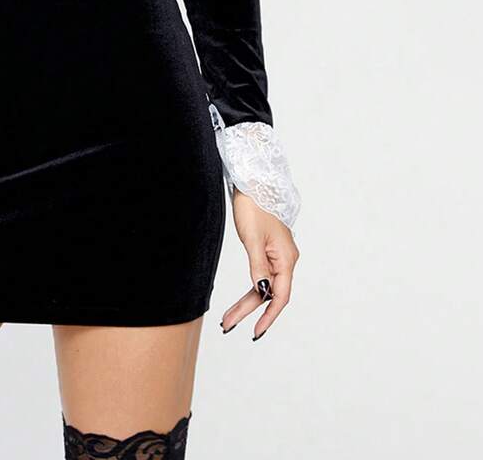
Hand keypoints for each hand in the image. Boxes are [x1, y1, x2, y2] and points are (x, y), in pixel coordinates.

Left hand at [219, 190, 298, 339]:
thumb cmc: (254, 206)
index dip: (269, 316)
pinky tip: (242, 299)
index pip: (280, 296)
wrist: (253, 181)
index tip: (256, 332)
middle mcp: (285, 259)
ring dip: (247, 302)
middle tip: (227, 325)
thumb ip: (258, 267)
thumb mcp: (252, 238)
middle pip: (269, 293)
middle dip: (248, 311)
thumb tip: (262, 292)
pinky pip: (262, 274)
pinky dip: (251, 287)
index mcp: (286, 259)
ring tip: (228, 318)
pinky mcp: (268, 249)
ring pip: (263, 285)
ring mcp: (278, 255)